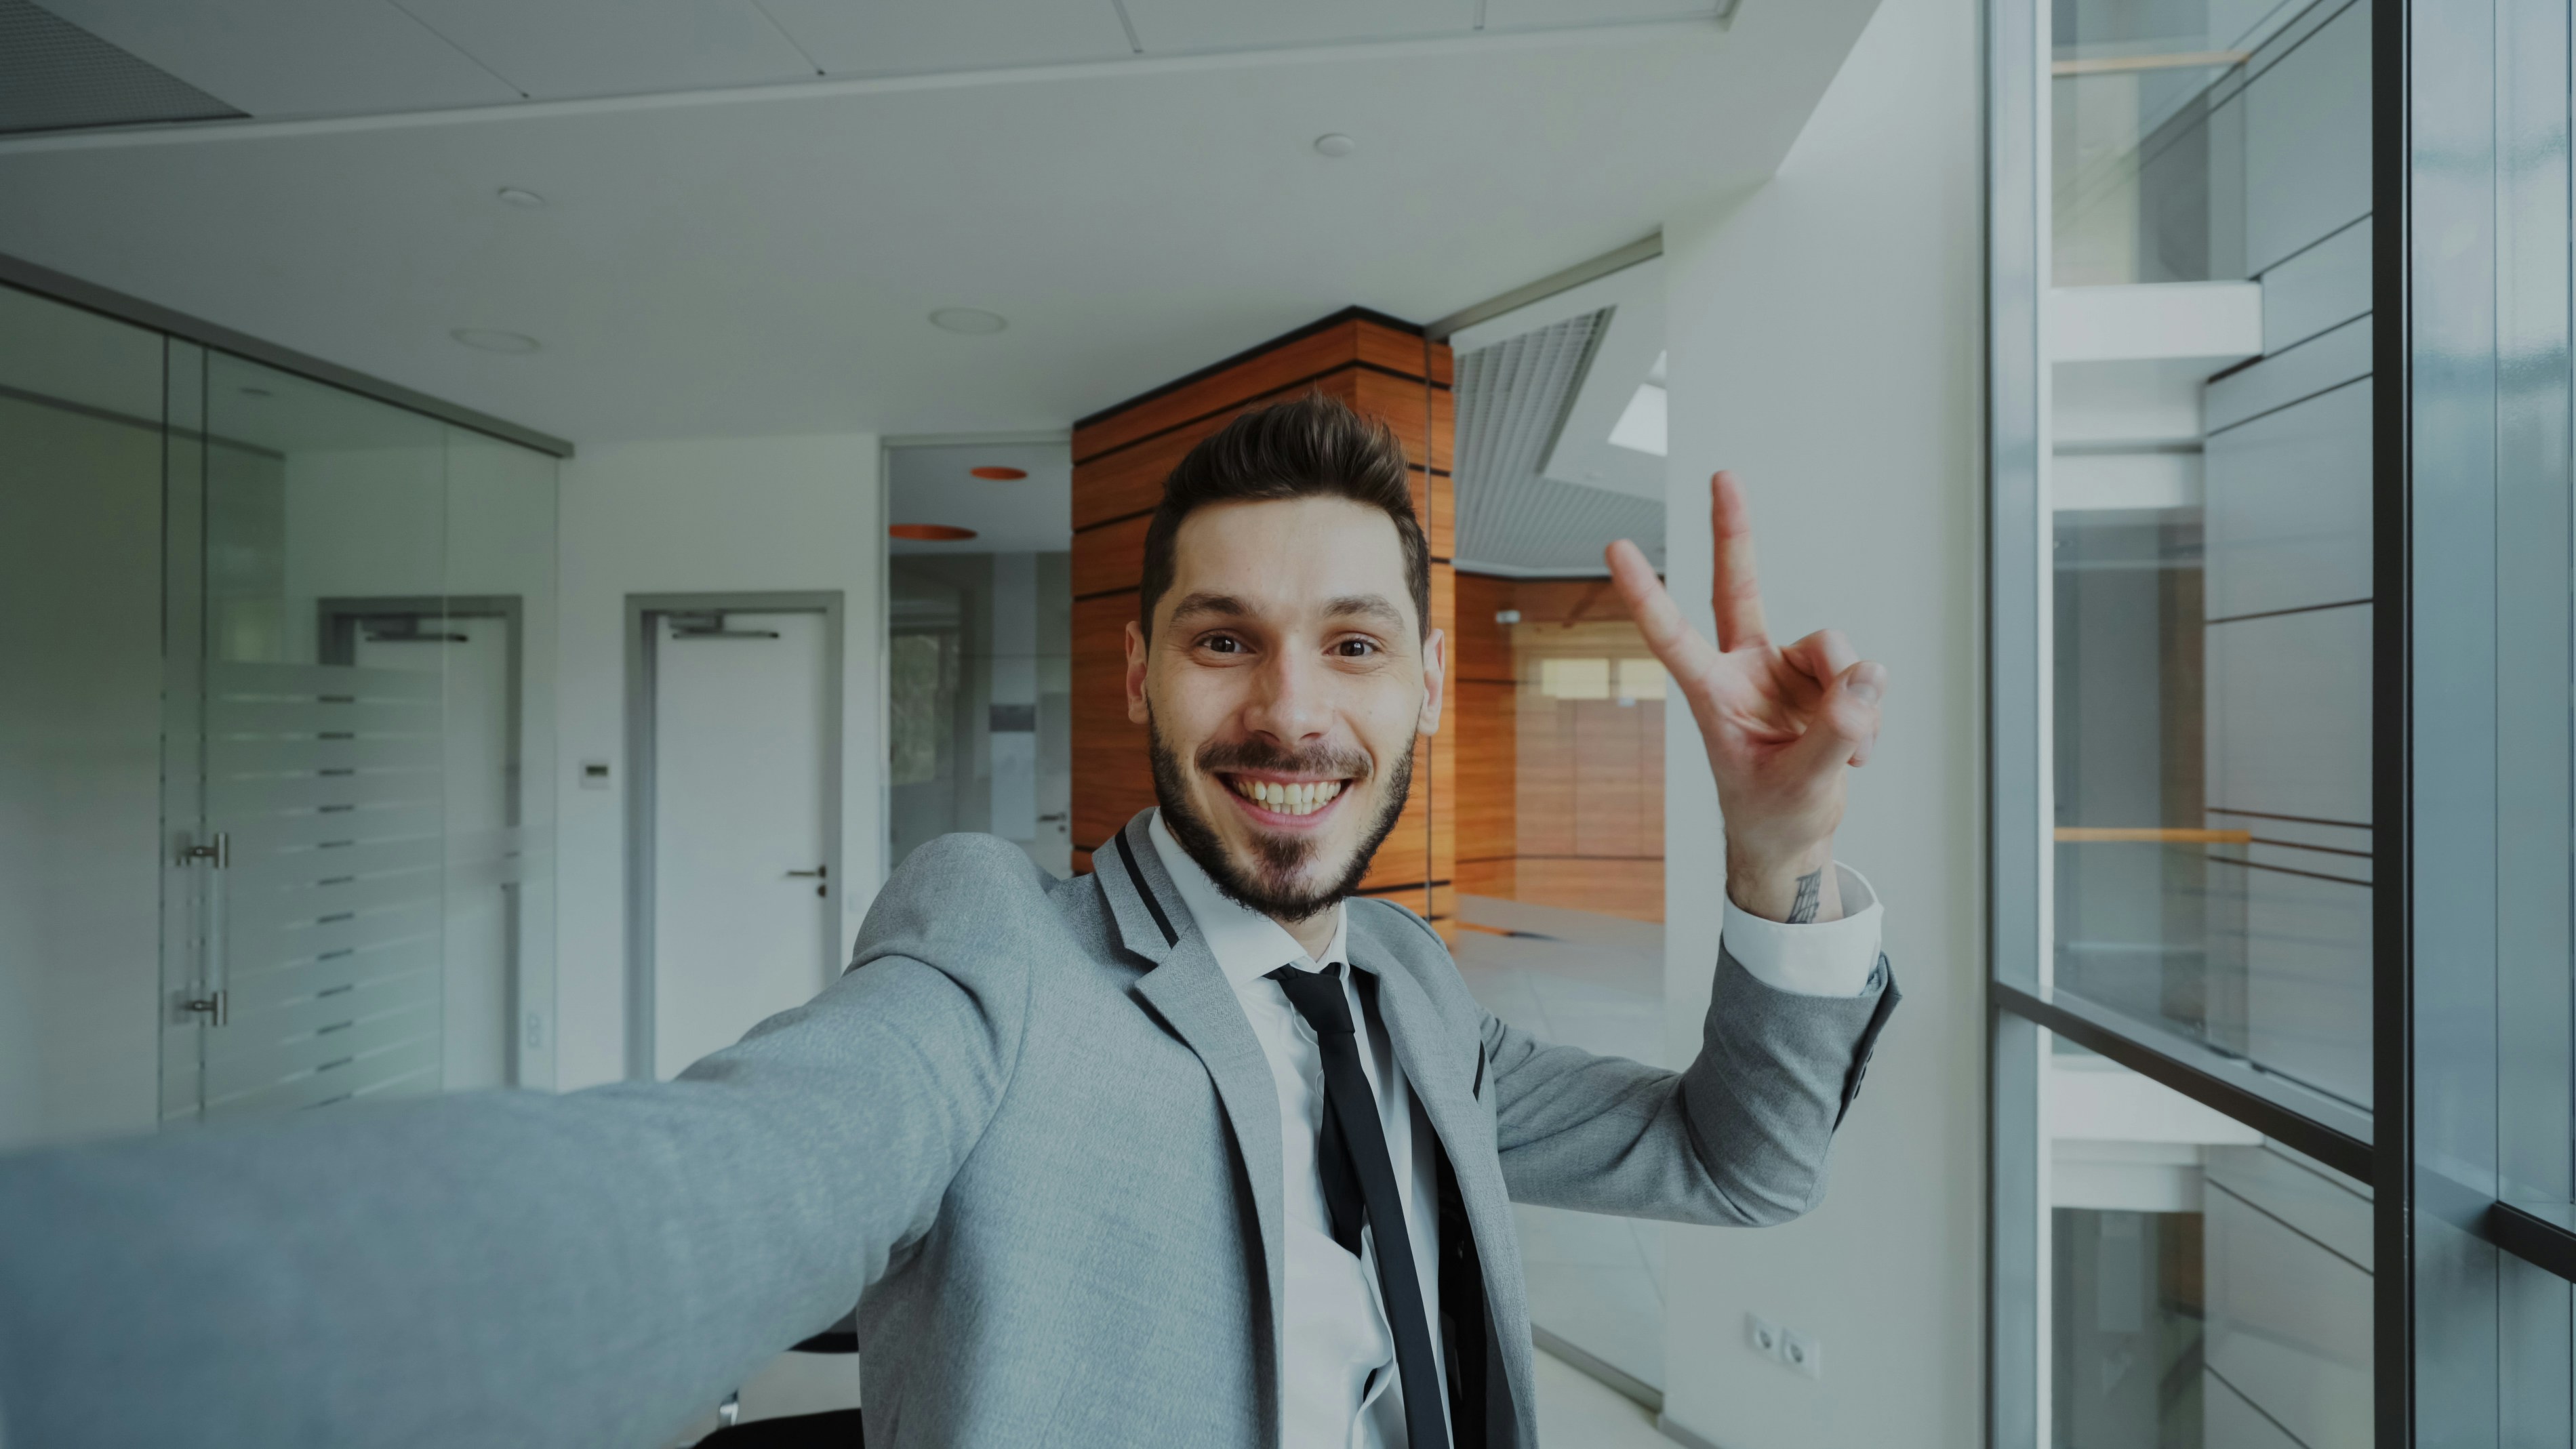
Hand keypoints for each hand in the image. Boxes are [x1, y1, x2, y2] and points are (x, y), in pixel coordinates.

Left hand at [1606, 471, 1885, 923]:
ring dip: (1854, 697)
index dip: (1646, 592)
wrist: (1793, 842)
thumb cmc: (1772, 817)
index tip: (1616, 548)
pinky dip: (1868, 714)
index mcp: (1713, 696)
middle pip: (1740, 590)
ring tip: (1849, 749)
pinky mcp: (1823, 682)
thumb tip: (1866, 679)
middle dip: (1735, 534)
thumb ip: (1835, 733)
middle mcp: (1745, 672)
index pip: (1673, 636)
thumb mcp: (1801, 786)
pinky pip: (1860, 676)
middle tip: (1722, 477)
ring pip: (1834, 649)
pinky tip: (1857, 748)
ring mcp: (1785, 674)